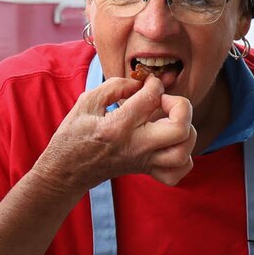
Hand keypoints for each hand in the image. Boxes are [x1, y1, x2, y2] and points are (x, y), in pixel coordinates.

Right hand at [36, 74, 195, 193]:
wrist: (67, 170)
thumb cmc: (74, 135)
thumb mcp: (87, 102)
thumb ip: (115, 86)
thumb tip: (140, 82)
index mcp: (118, 126)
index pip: (152, 97)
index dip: (153, 83)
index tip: (146, 83)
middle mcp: (136, 146)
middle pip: (180, 128)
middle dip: (181, 107)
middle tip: (164, 103)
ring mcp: (144, 161)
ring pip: (184, 151)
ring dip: (186, 131)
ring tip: (170, 121)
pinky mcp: (147, 171)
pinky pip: (178, 171)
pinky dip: (183, 157)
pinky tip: (170, 144)